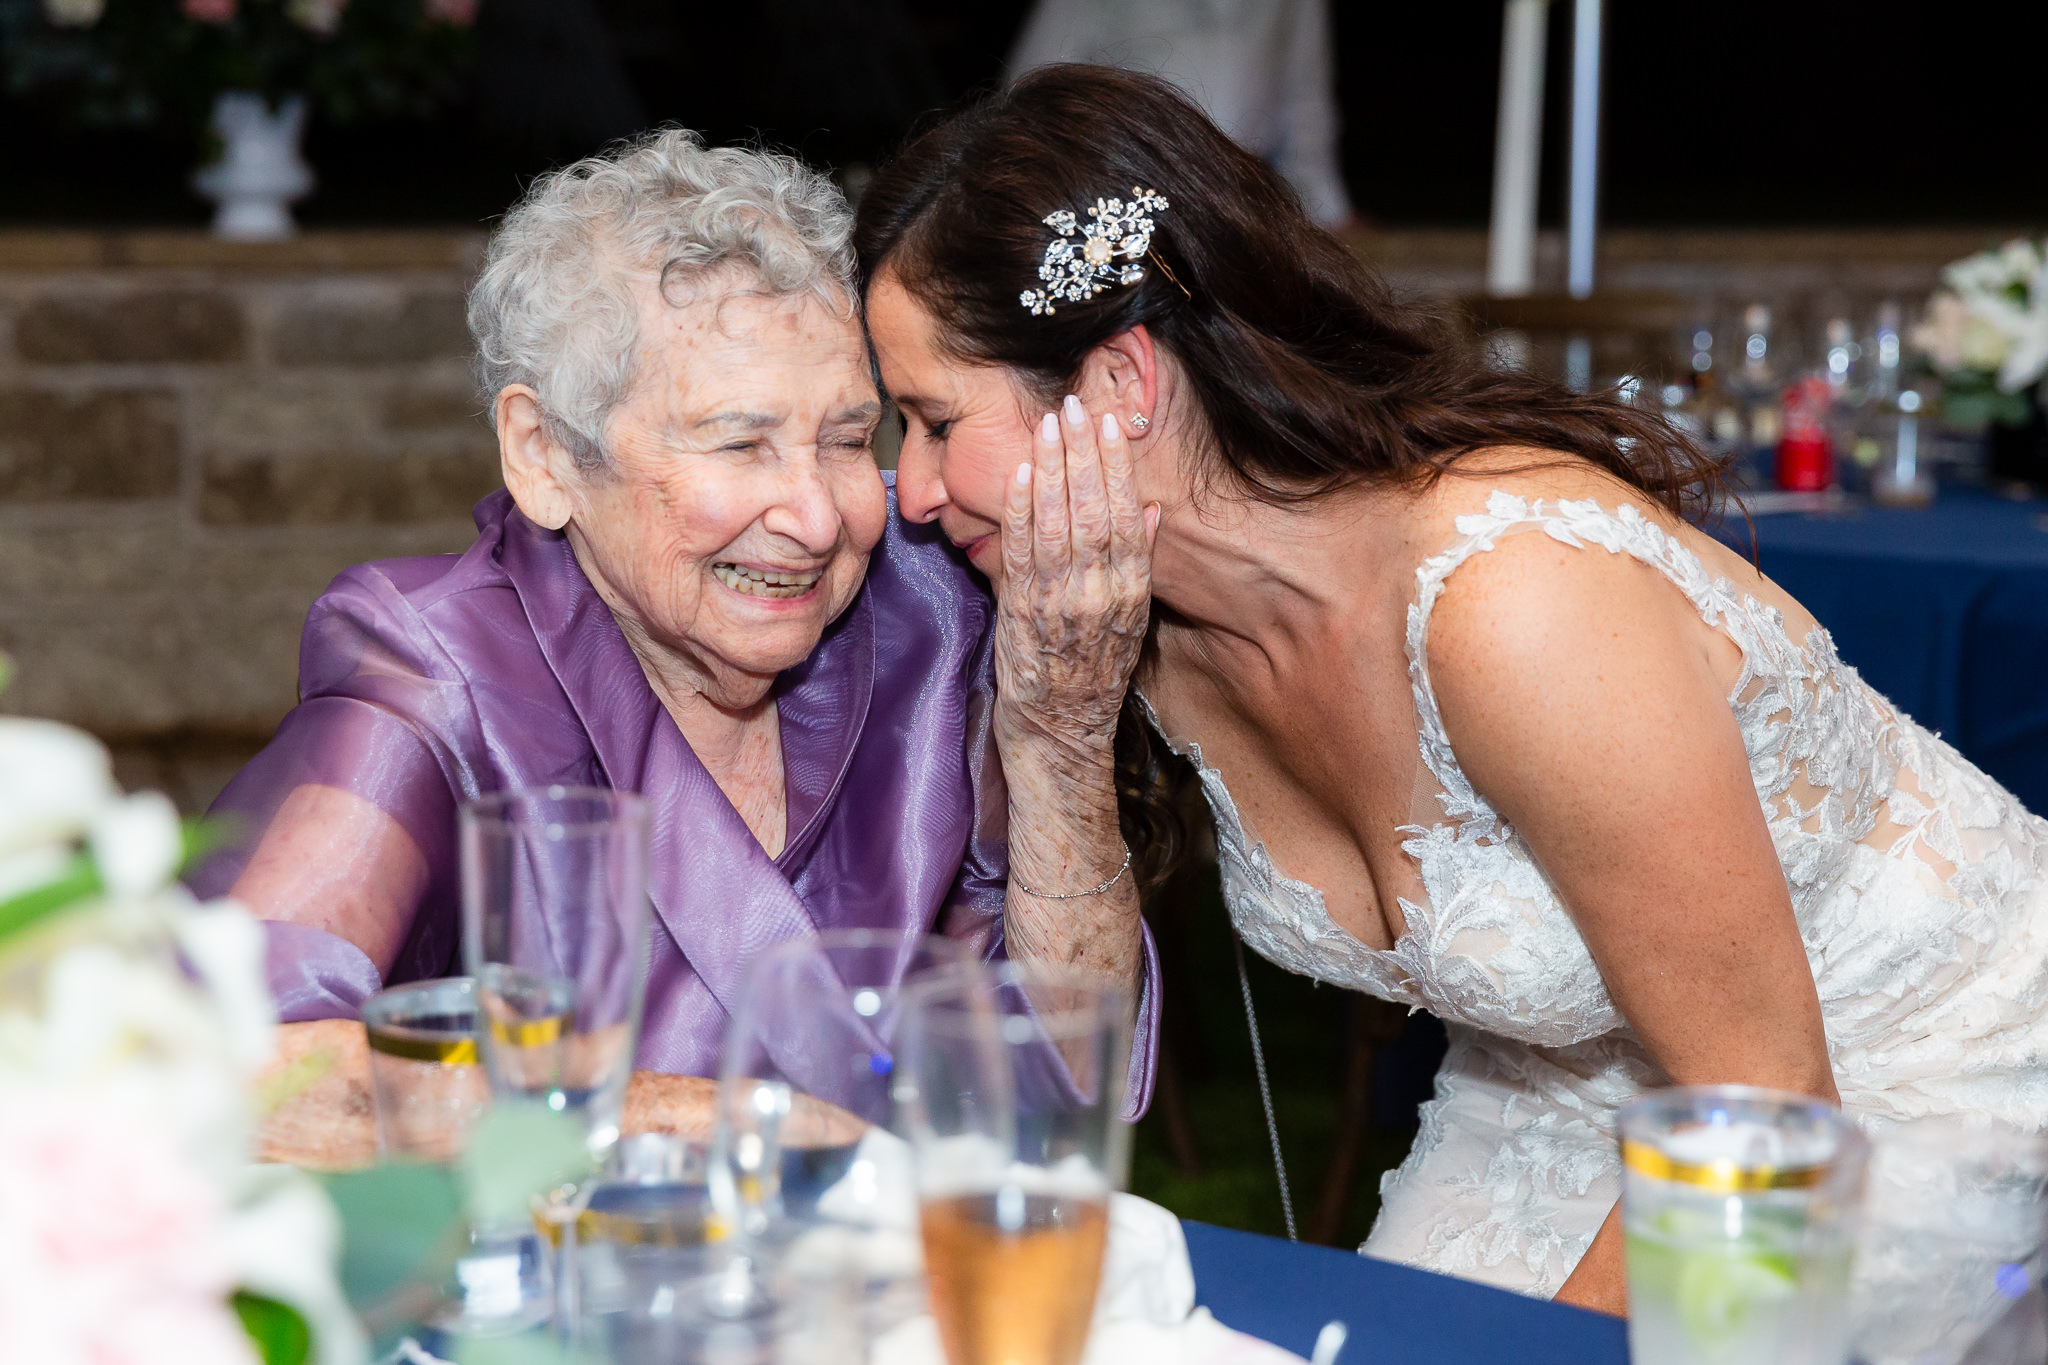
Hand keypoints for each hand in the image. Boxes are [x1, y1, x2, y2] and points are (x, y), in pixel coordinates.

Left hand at [993, 394, 1159, 759]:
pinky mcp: (1019, 613)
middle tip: (1077, 404)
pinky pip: (1019, 553)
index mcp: (1130, 594)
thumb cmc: (1093, 670)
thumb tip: (1152, 508)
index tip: (1112, 425)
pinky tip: (1018, 474)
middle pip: (1093, 512)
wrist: (1059, 731)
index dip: (1119, 468)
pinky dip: (1018, 511)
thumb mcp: (1132, 619)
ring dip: (1051, 470)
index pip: (1127, 517)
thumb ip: (1139, 562)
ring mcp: (1057, 604)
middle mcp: (1098, 595)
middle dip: (1084, 454)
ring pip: (1057, 525)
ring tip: (1049, 424)